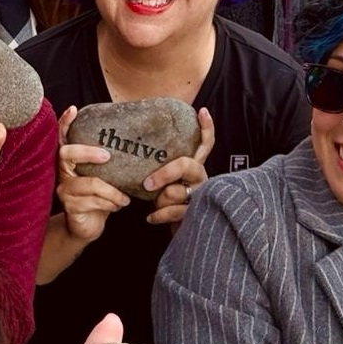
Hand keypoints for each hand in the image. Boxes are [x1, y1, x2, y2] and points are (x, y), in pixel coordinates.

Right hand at [54, 105, 129, 243]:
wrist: (88, 226)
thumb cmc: (98, 197)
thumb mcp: (103, 177)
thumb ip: (107, 163)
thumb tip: (133, 143)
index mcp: (70, 162)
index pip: (63, 137)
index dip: (65, 123)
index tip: (73, 109)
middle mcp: (62, 172)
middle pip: (67, 154)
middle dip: (88, 152)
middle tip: (108, 155)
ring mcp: (64, 190)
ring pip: (90, 183)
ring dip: (113, 191)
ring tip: (124, 198)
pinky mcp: (70, 206)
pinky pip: (93, 201)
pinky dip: (110, 203)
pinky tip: (118, 205)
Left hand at [141, 108, 214, 224]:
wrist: (178, 232)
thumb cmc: (167, 204)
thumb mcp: (165, 183)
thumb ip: (160, 169)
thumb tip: (136, 150)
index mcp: (195, 168)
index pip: (206, 145)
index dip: (207, 128)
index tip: (201, 111)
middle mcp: (202, 179)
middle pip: (187, 165)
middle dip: (164, 174)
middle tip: (147, 184)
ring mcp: (201, 196)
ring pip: (176, 192)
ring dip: (160, 202)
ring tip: (156, 206)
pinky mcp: (196, 214)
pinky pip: (173, 211)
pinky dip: (158, 215)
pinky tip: (151, 218)